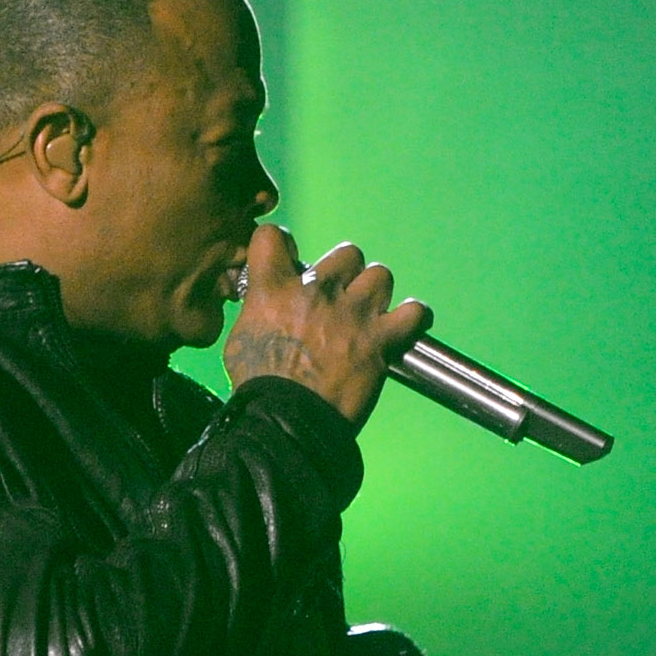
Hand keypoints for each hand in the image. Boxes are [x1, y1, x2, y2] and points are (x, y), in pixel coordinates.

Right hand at [224, 228, 432, 426]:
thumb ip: (258, 310)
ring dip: (376, 293)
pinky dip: (413, 318)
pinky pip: (414, 313)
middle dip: (345, 274)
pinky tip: (403, 328)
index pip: (274, 236)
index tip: (290, 263)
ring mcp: (353, 312)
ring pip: (380, 275)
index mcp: (275, 288)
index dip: (283, 247)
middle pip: (346, 253)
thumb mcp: (240, 338)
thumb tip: (263, 304)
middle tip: (338, 301)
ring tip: (369, 315)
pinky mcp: (380, 339)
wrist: (287, 419)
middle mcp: (317, 290)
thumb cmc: (260, 386)